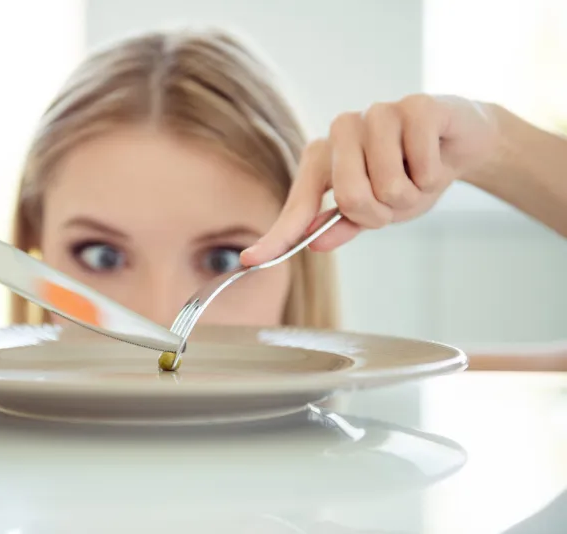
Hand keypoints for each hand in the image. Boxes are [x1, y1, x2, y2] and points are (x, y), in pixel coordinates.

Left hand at [241, 94, 500, 263]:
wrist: (459, 143)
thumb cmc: (408, 175)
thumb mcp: (373, 210)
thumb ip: (340, 224)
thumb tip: (312, 243)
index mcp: (322, 158)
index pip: (298, 203)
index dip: (277, 235)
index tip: (250, 261)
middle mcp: (341, 130)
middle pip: (351, 197)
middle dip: (382, 213)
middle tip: (397, 200)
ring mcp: (377, 113)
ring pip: (389, 185)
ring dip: (413, 194)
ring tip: (418, 177)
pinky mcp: (415, 105)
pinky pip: (422, 164)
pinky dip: (434, 175)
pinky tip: (435, 158)